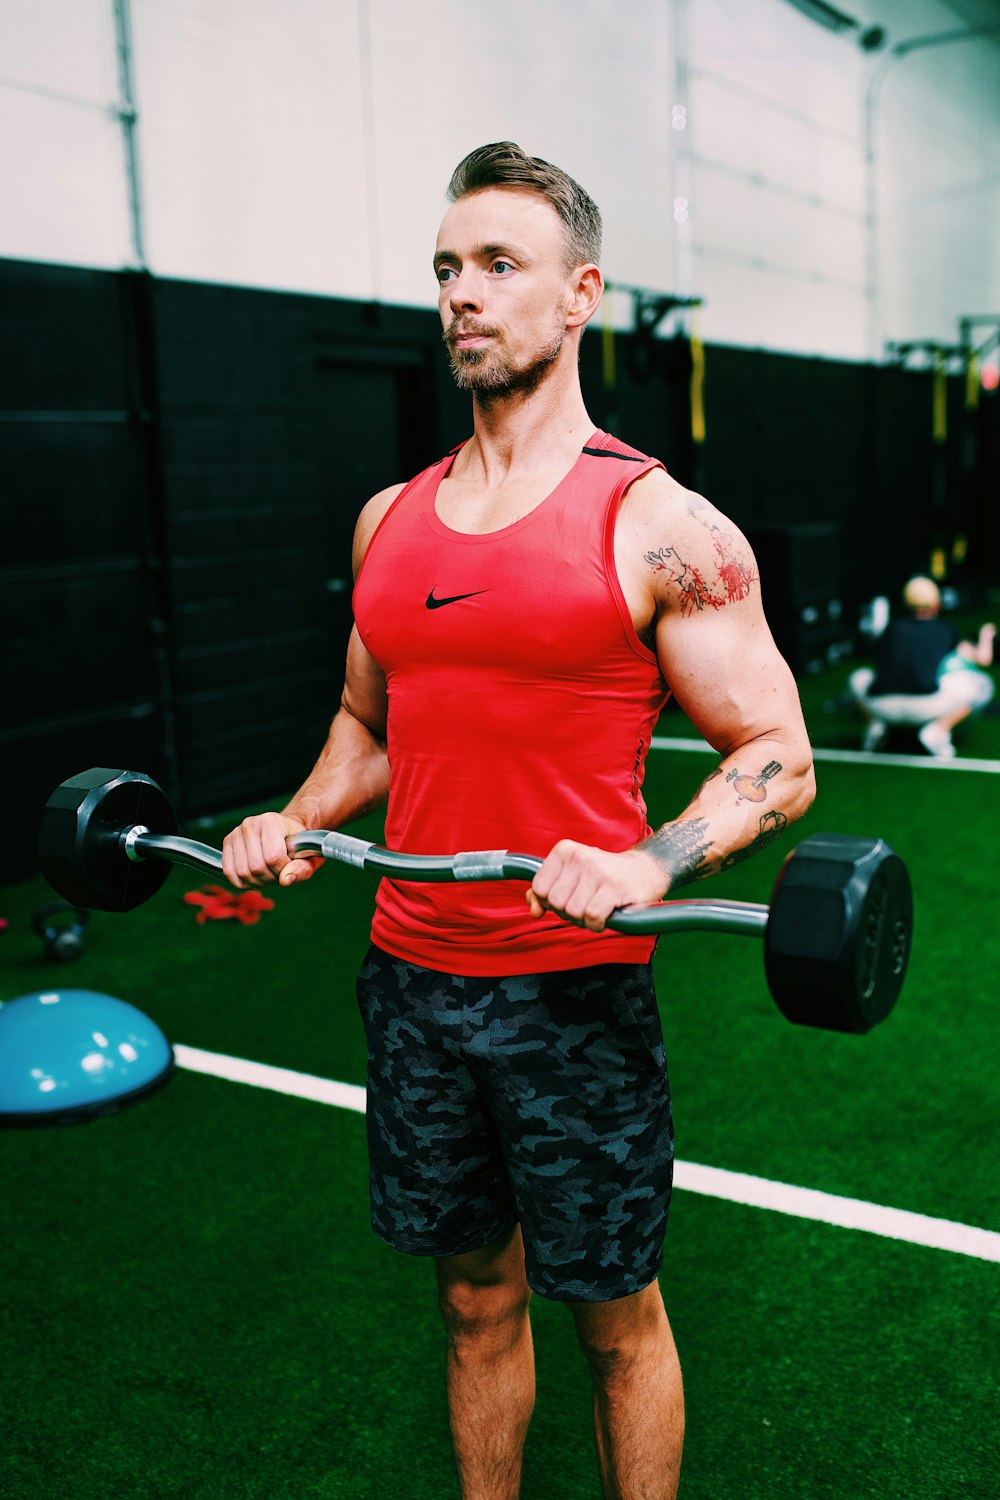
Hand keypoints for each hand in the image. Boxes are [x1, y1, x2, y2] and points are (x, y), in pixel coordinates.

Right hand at [221, 812, 320, 888]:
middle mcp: (251, 824)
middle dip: (270, 877)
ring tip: (268, 873)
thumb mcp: (309, 856)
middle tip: (279, 872)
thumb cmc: (299, 844)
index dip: (283, 869)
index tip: (289, 864)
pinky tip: (255, 877)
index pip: (273, 857)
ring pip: (242, 872)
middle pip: (256, 867)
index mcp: (272, 821)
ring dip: (257, 881)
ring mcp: (236, 833)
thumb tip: (285, 880)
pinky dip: (242, 882)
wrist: (287, 831)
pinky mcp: (227, 843)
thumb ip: (302, 868)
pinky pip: (229, 872)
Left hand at [526, 841, 667, 931]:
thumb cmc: (603, 875)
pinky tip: (606, 916)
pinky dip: (597, 925)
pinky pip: (592, 917)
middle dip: (568, 912)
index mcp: (564, 850)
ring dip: (584, 920)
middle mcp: (579, 857)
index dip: (551, 902)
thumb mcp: (572, 875)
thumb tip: (534, 910)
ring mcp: (598, 871)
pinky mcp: (615, 887)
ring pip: (573, 912)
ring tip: (597, 909)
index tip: (568, 897)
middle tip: (585, 904)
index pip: (539, 887)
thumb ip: (545, 890)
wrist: (645, 870)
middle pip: (556, 903)